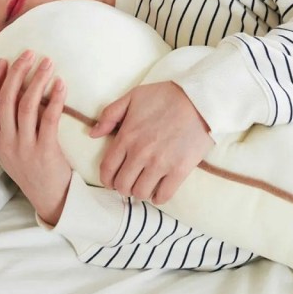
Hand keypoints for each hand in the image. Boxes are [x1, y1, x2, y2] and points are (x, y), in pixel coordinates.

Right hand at [0, 51, 71, 225]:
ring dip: (36, 80)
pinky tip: (61, 84)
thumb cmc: (35, 170)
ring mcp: (24, 146)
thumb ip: (11, 126)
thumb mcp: (13, 150)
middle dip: (16, 72)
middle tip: (29, 53)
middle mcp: (6, 141)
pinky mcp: (44, 151)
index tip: (3, 61)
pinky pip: (49, 118)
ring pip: (26, 105)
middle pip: (6, 99)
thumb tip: (19, 92)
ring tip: (47, 63)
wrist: (50, 199)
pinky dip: (55, 98)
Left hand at [90, 81, 213, 203]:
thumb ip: (109, 114)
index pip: (107, 169)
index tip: (111, 181)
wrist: (200, 99)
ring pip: (140, 193)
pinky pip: (163, 195)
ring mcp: (160, 163)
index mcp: (126, 137)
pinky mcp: (180, 170)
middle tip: (130, 182)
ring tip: (145, 185)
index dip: (107, 179)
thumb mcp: (132, 97)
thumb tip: (92, 134)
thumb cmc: (166, 96)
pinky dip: (158, 197)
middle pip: (122, 185)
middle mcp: (140, 153)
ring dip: (140, 192)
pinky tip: (159, 189)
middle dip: (123, 187)